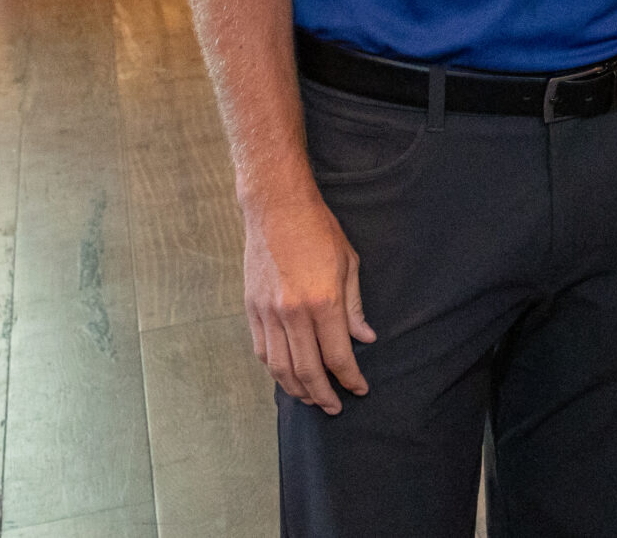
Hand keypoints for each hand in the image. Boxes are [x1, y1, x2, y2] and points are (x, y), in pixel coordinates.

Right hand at [242, 188, 374, 413]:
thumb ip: (354, 307)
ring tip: (313, 399)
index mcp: (322, 301)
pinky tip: (288, 376)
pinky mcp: (251, 310)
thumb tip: (365, 339)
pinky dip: (275, 370)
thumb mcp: (349, 264)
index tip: (360, 389)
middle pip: (307, 369)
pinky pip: (263, 351)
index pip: (338, 354)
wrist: (276, 209)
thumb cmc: (319, 231)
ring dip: (297, 389)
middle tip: (336, 407)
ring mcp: (267, 313)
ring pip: (280, 367)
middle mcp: (292, 313)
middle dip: (323, 394)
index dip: (350, 377)